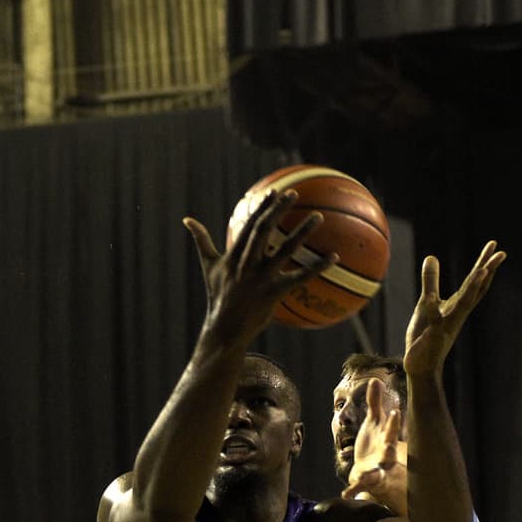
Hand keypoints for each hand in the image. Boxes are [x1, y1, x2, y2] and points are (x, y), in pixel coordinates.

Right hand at [183, 190, 331, 347]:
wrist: (224, 329)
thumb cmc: (218, 296)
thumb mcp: (209, 267)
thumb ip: (202, 241)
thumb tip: (187, 220)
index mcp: (233, 256)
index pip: (249, 226)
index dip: (262, 208)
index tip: (275, 192)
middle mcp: (246, 264)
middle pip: (264, 231)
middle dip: (279, 210)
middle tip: (294, 193)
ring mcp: (260, 279)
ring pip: (283, 251)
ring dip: (301, 232)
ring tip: (318, 217)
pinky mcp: (272, 294)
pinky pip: (298, 278)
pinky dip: (317, 267)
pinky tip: (334, 257)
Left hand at [342, 378, 407, 512]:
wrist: (372, 470)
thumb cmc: (375, 444)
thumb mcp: (373, 423)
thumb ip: (375, 403)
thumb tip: (375, 379)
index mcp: (385, 439)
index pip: (390, 429)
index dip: (393, 422)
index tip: (395, 412)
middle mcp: (384, 455)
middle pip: (388, 451)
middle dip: (388, 447)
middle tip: (389, 445)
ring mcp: (375, 469)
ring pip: (376, 472)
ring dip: (372, 473)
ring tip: (367, 474)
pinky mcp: (364, 481)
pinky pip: (358, 487)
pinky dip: (352, 491)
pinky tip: (346, 495)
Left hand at [404, 240, 505, 376]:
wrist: (423, 365)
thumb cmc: (426, 333)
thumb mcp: (427, 303)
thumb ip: (431, 281)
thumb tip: (432, 257)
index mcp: (457, 305)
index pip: (474, 282)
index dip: (484, 264)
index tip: (494, 246)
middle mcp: (457, 313)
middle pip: (475, 289)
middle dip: (487, 271)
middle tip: (501, 253)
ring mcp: (448, 324)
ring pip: (463, 305)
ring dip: (473, 288)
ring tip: (482, 270)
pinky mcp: (433, 336)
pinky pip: (434, 322)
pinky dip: (434, 311)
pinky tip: (430, 298)